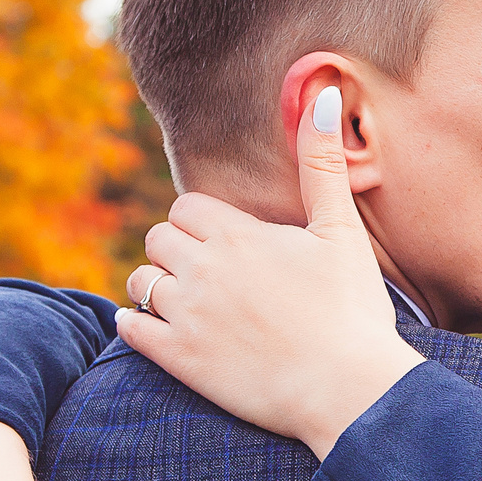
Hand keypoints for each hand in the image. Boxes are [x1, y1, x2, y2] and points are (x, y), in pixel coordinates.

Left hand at [118, 84, 423, 458]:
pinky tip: (157, 329)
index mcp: (237, 234)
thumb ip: (322, 162)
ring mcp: (186, 315)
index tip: (223, 242)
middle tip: (204, 272)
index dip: (201, 223)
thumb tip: (323, 91)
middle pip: (157, 239)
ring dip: (155, 287)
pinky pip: (128, 329)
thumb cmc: (352, 310)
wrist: (348, 389)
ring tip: (185, 301)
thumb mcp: (341, 231)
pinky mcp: (179, 359)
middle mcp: (202, 269)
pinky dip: (134, 324)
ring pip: (139, 282)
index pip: (186, 208)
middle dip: (176, 251)